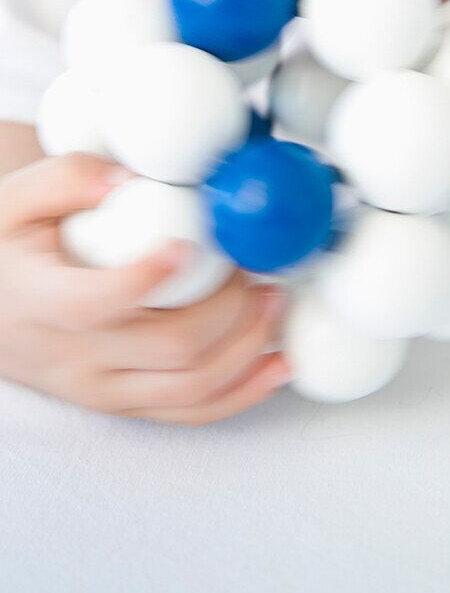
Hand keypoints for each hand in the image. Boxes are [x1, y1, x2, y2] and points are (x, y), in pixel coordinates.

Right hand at [0, 151, 291, 424]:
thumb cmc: (6, 247)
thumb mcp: (16, 201)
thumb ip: (70, 178)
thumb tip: (132, 182)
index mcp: (42, 300)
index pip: (95, 304)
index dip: (147, 279)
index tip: (187, 246)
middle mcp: (74, 356)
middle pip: (169, 348)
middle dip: (230, 308)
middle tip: (254, 268)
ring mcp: (102, 388)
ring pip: (190, 389)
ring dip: (248, 347)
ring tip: (274, 301)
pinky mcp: (124, 404)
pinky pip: (191, 414)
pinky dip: (245, 391)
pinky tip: (280, 364)